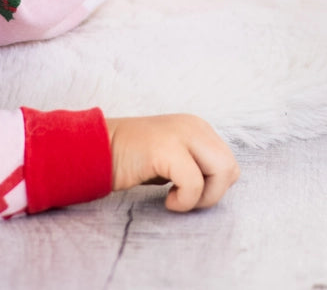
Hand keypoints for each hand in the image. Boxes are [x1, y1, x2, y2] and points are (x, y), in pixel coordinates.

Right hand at [105, 113, 239, 211]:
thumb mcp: (171, 159)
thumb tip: (218, 184)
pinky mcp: (166, 148)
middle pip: (231, 168)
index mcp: (198, 127)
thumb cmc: (133, 161)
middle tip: (184, 199)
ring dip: (201, 198)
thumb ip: (195, 164)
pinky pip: (194, 183)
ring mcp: (182, 133)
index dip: (213, 187)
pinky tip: (166, 200)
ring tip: (176, 198)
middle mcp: (194, 126)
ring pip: (222, 172)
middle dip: (212, 194)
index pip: (229, 164)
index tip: (186, 191)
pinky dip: (184, 201)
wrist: (96, 150)